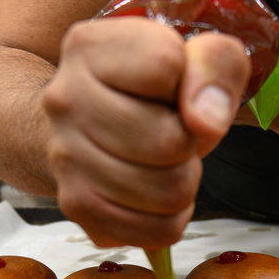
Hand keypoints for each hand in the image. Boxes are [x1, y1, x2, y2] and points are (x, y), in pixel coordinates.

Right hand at [41, 16, 250, 246]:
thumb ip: (215, 66)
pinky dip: (171, 216)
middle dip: (189, 140)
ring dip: (184, 179)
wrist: (94, 119)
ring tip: (165, 159)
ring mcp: (63, 157)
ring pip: (167, 191)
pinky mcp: (76, 206)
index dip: (189, 80)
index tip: (173, 84)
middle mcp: (63, 99)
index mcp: (88, 46)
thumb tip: (204, 122)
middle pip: (168, 142)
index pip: (164, 66)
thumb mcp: (197, 54)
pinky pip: (157, 231)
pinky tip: (156, 191)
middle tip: (174, 129)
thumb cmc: (152, 86)